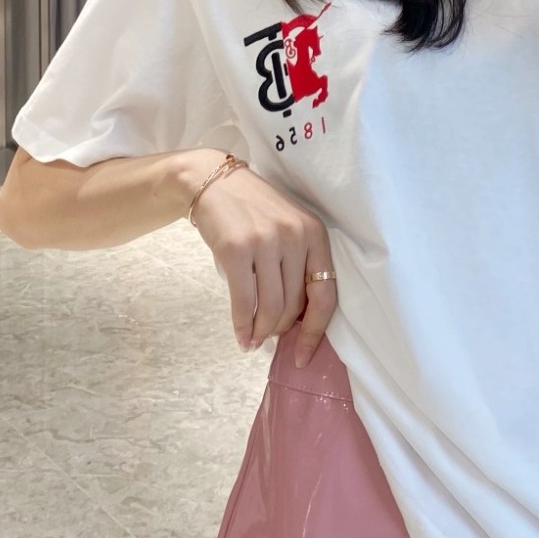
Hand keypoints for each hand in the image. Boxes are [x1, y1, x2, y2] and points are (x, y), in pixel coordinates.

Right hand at [172, 152, 336, 366]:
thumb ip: (297, 265)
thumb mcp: (287, 228)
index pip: (325, 294)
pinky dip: (243, 326)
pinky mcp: (236, 250)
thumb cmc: (253, 211)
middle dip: (280, 330)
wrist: (213, 181)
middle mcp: (295, 236)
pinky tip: (241, 336)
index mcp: (315, 233)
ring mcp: (266, 242)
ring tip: (254, 340)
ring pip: (270, 307)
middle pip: (294, 306)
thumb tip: (296, 322)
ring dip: (261, 332)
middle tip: (268, 338)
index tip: (305, 356)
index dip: (316, 332)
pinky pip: (244, 302)